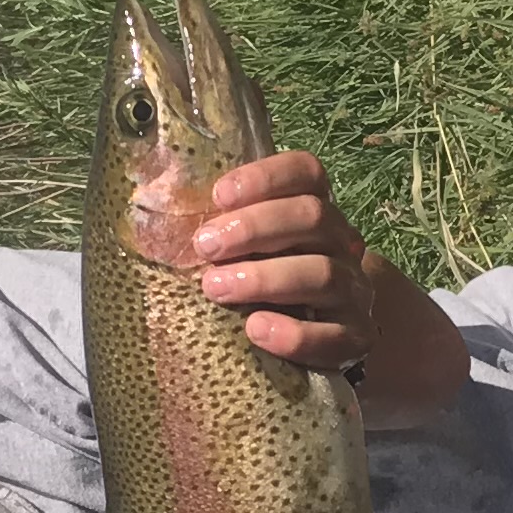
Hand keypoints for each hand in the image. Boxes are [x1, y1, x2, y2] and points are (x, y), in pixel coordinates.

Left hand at [191, 152, 377, 372]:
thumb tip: (156, 206)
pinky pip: (334, 336)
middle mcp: (341, 244)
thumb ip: (222, 231)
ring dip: (264, 278)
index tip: (218, 195)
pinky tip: (256, 330)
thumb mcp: (247, 251)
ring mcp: (354, 291)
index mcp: (315, 210)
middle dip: (254, 228)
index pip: (306, 173)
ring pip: (322, 273)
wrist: (324, 339)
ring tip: (216, 288)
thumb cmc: (266, 284)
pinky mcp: (356, 338)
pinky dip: (294, 334)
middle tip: (205, 247)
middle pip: (312, 216)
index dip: (265, 177)